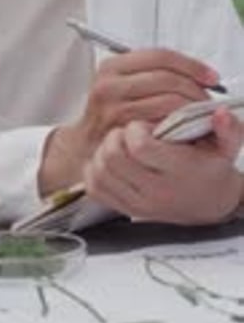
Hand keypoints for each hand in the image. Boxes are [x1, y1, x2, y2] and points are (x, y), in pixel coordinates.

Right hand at [38, 48, 219, 197]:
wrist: (87, 146)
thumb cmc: (111, 114)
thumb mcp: (120, 83)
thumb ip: (150, 72)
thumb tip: (196, 71)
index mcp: (111, 67)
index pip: (159, 56)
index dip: (191, 64)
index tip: (210, 76)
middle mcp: (109, 86)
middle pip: (167, 79)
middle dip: (195, 88)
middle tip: (207, 100)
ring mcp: (114, 111)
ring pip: (169, 102)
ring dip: (193, 109)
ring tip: (200, 115)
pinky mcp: (123, 135)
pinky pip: (164, 126)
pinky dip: (182, 127)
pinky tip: (186, 130)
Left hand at [82, 117, 243, 224]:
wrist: (209, 204)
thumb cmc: (211, 169)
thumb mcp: (226, 147)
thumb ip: (228, 129)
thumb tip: (220, 113)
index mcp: (178, 172)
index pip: (139, 147)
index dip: (135, 129)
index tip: (144, 125)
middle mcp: (155, 191)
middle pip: (113, 157)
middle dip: (116, 137)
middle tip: (129, 133)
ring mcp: (137, 203)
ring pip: (100, 170)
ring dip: (105, 151)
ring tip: (122, 145)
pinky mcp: (124, 209)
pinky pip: (95, 188)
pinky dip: (96, 170)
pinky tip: (112, 160)